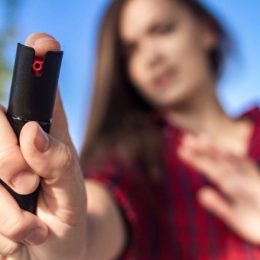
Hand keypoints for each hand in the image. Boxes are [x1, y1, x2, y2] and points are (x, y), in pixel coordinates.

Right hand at [0, 33, 86, 258]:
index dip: (39, 68)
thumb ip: (58, 165)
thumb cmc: (67, 222)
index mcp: (49, 138)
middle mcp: (19, 145)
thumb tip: (32, 132)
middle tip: (28, 185)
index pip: (42, 97)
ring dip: (5, 206)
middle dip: (7, 156)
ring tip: (32, 225)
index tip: (43, 42)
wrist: (54, 255)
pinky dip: (3, 229)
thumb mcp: (72, 197)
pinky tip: (20, 235)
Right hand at [178, 134, 259, 243]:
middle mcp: (243, 176)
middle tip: (185, 139)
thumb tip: (200, 192)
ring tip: (200, 138)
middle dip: (200, 149)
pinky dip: (230, 154)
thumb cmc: (257, 226)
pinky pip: (241, 161)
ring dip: (213, 147)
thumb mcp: (237, 220)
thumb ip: (219, 206)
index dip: (196, 159)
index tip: (181, 150)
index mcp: (236, 186)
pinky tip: (223, 150)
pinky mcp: (254, 176)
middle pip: (217, 158)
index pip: (211, 168)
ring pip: (228, 156)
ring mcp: (249, 174)